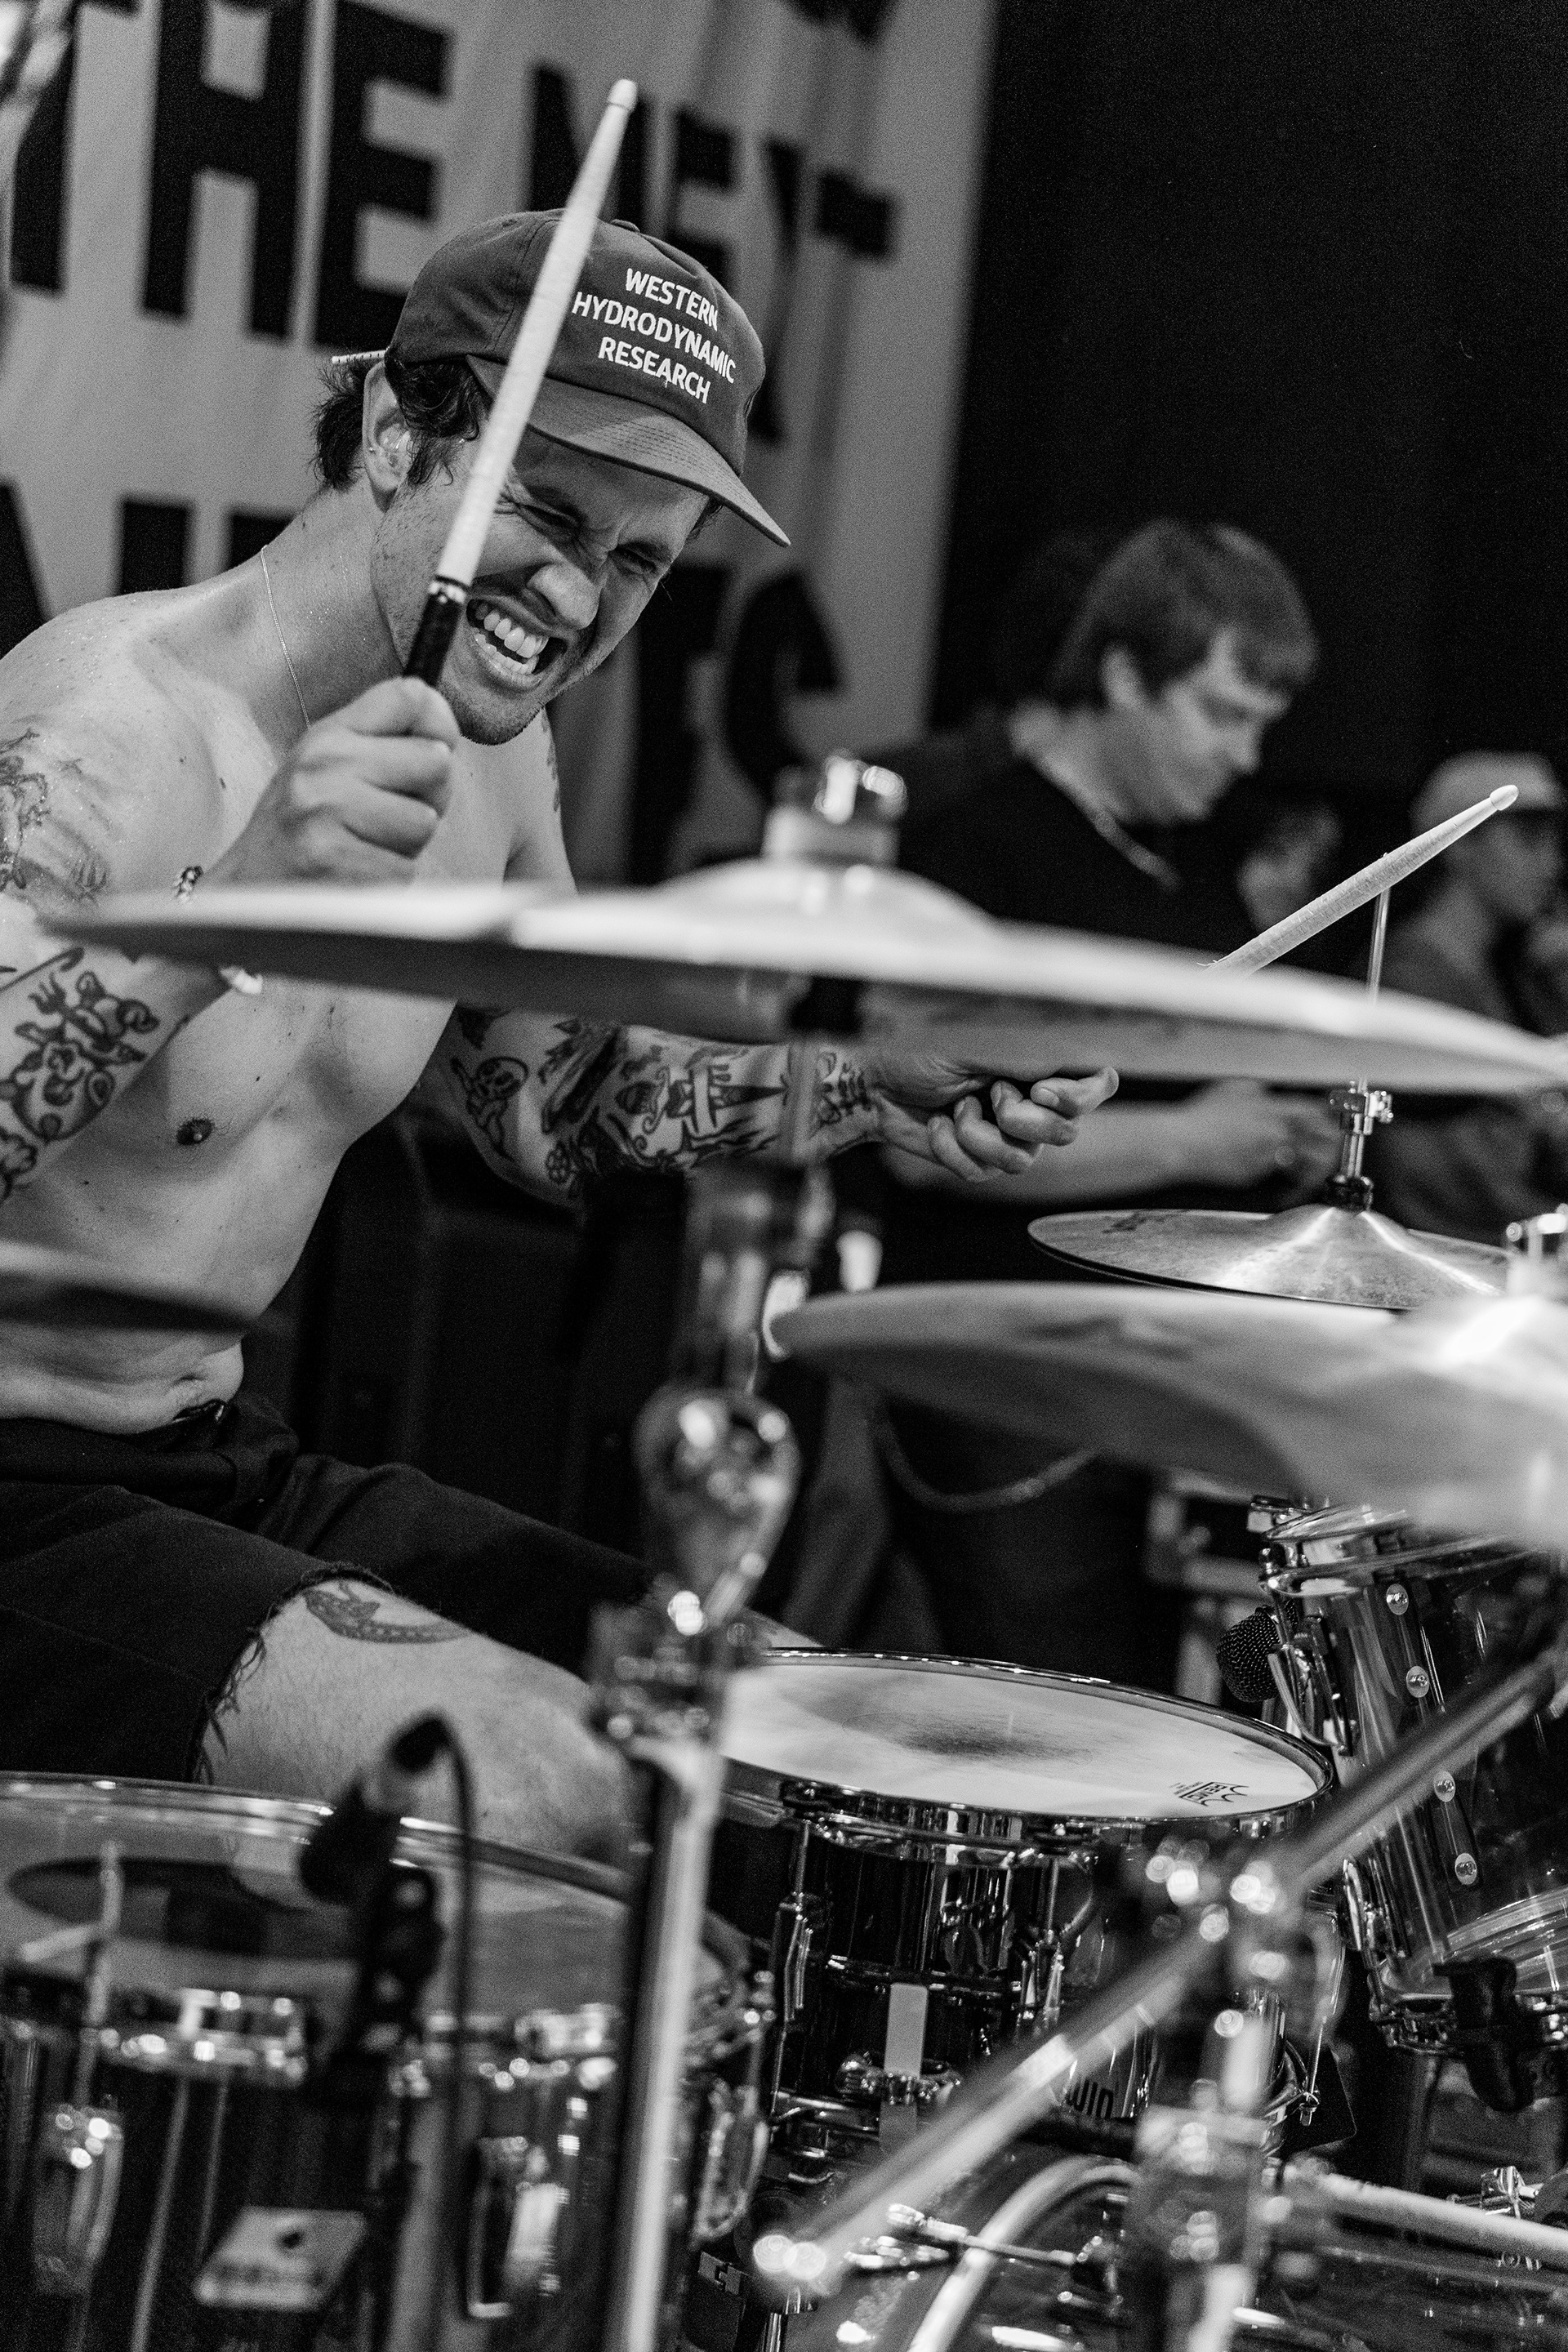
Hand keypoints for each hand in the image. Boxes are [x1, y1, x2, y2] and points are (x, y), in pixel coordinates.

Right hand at [208, 679, 458, 887]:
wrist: (249, 889)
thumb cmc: (299, 833)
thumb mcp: (328, 769)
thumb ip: (383, 744)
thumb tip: (446, 741)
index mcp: (328, 736)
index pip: (410, 698)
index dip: (441, 727)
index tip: (434, 751)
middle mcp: (325, 765)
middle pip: (436, 764)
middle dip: (428, 799)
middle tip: (388, 818)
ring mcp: (327, 811)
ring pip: (425, 822)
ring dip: (405, 846)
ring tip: (364, 847)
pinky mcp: (336, 861)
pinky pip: (405, 869)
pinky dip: (387, 879)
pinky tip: (354, 874)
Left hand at [858, 1044, 1118, 1179]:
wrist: (872, 1082)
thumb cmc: (922, 1048)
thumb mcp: (983, 1044)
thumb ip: (1039, 1059)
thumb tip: (1101, 1076)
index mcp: (1037, 1069)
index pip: (1090, 1092)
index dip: (1077, 1099)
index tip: (1040, 1089)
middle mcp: (1028, 1105)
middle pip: (1063, 1134)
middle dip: (1023, 1119)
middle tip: (991, 1092)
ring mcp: (1002, 1137)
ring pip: (1021, 1161)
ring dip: (980, 1135)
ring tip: (956, 1109)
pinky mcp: (973, 1161)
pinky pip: (982, 1173)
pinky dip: (953, 1148)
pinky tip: (936, 1125)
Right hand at [1173, 1081, 1338, 1190]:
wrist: (1182, 1142)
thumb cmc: (1200, 1116)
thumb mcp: (1231, 1088)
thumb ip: (1257, 1090)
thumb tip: (1267, 1093)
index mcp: (1272, 1108)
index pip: (1313, 1111)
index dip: (1328, 1117)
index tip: (1334, 1123)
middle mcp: (1275, 1131)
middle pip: (1318, 1138)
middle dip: (1331, 1145)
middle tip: (1334, 1152)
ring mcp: (1267, 1155)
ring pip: (1305, 1163)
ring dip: (1313, 1169)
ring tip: (1313, 1175)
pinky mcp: (1256, 1175)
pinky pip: (1280, 1181)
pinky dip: (1286, 1187)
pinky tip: (1284, 1192)